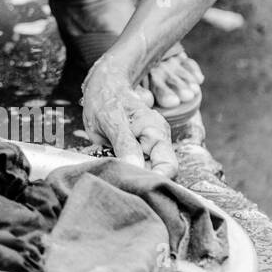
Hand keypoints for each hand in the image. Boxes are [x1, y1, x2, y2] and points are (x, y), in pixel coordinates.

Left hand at [82, 58, 176, 177]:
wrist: (103, 85)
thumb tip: (136, 168)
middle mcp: (156, 141)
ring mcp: (146, 146)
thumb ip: (124, 144)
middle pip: (157, 173)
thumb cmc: (107, 98)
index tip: (136, 186)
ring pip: (144, 172)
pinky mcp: (135, 150)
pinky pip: (133, 166)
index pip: (168, 167)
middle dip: (141, 181)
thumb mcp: (111, 120)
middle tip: (119, 184)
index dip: (156, 180)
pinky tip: (111, 171)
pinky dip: (124, 171)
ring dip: (130, 177)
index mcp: (156, 132)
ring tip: (112, 177)